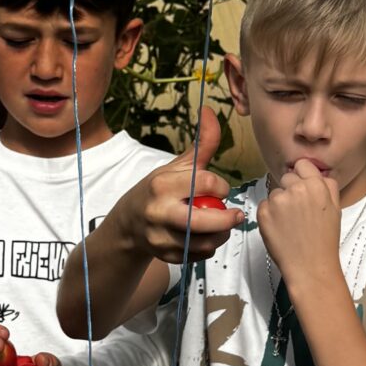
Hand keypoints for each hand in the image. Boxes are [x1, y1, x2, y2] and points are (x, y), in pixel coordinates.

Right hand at [131, 107, 239, 264]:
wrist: (128, 223)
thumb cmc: (158, 190)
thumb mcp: (177, 165)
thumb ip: (201, 143)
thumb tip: (209, 110)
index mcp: (162, 184)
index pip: (205, 183)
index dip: (220, 186)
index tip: (219, 188)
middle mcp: (159, 211)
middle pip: (202, 221)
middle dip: (227, 219)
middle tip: (236, 215)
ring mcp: (161, 236)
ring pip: (204, 241)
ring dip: (221, 234)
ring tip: (223, 225)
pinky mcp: (166, 255)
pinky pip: (199, 254)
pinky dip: (208, 246)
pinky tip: (206, 236)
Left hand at [255, 157, 342, 295]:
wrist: (311, 267)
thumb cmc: (324, 241)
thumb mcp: (335, 209)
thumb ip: (327, 186)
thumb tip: (317, 173)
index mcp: (317, 185)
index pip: (302, 164)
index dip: (301, 176)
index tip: (301, 188)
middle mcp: (296, 188)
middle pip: (286, 177)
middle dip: (290, 190)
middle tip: (297, 211)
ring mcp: (278, 200)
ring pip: (275, 193)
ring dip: (279, 204)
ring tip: (290, 224)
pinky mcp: (263, 212)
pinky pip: (264, 206)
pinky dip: (269, 216)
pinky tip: (280, 229)